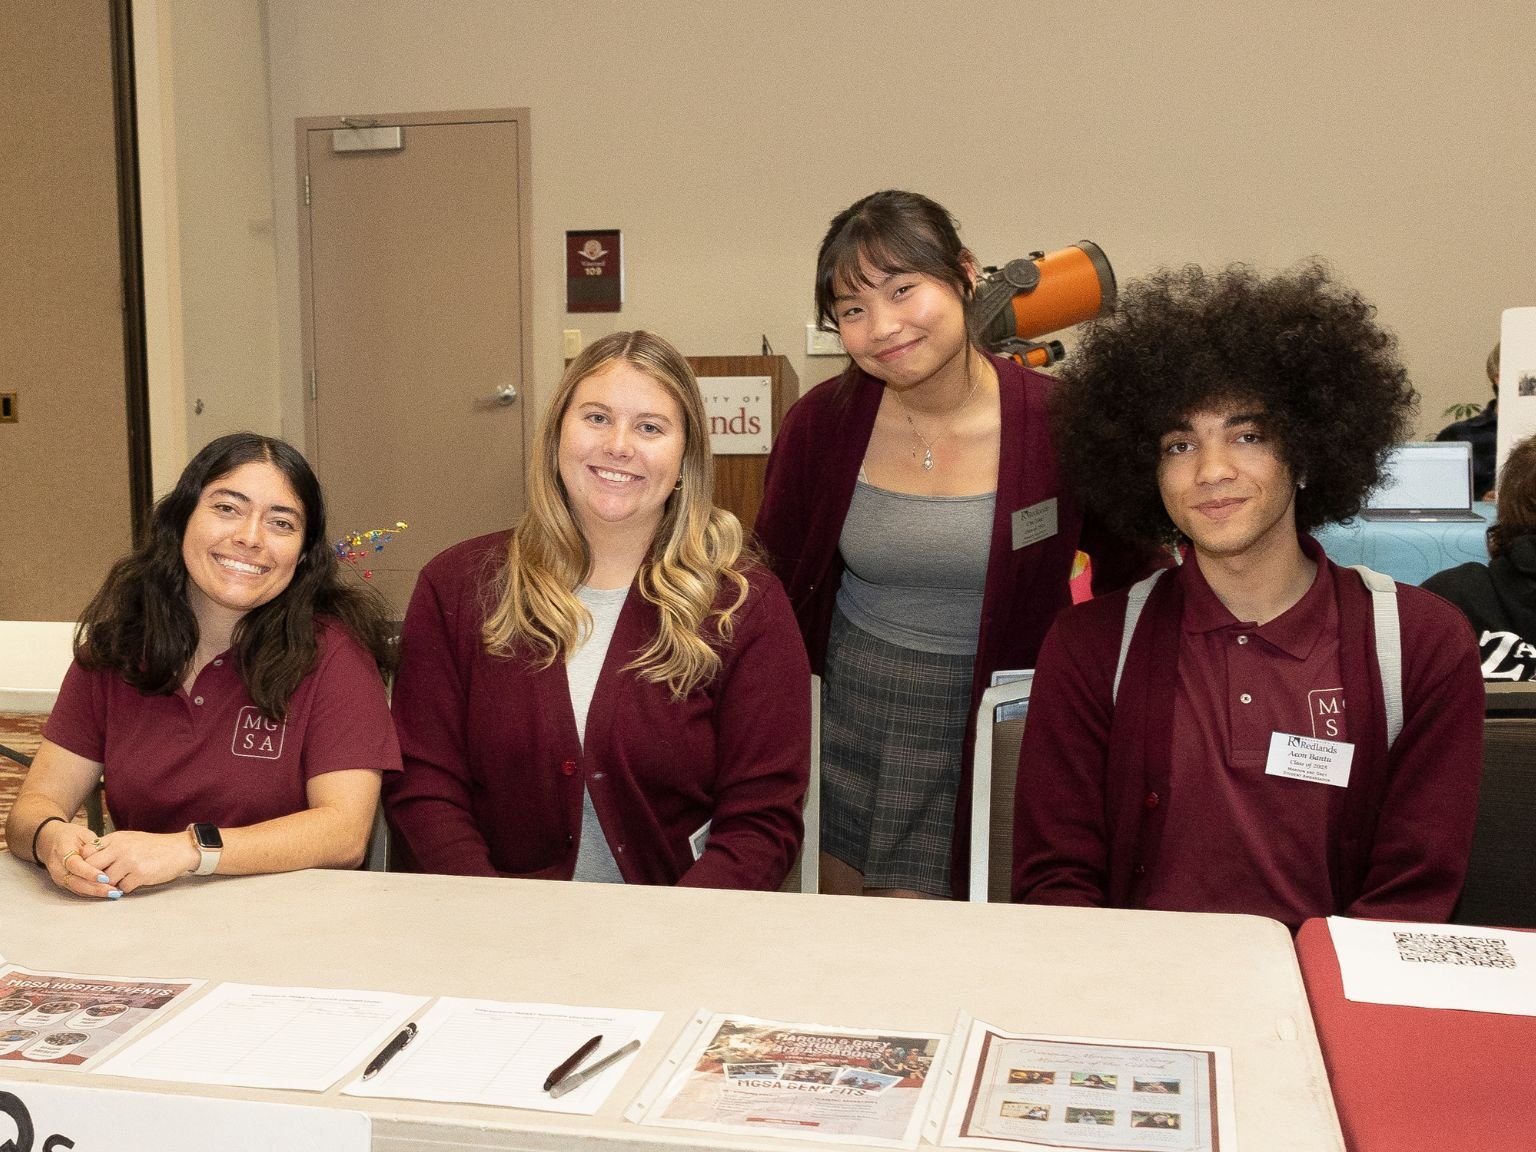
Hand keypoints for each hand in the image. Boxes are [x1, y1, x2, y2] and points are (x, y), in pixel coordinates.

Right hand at [37, 820, 119, 899]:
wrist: (49, 840)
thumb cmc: (69, 835)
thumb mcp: (83, 833)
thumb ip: (94, 845)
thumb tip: (109, 855)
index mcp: (62, 851)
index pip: (75, 865)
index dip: (89, 873)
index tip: (105, 877)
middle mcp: (58, 867)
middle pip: (76, 882)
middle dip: (95, 888)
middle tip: (114, 891)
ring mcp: (59, 877)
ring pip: (77, 889)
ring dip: (95, 893)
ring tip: (114, 894)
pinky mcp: (63, 883)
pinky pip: (77, 890)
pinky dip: (92, 893)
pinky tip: (106, 893)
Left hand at [83, 830, 200, 894]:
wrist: (180, 849)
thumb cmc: (154, 846)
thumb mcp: (130, 839)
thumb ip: (110, 847)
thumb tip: (90, 861)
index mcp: (116, 838)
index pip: (87, 852)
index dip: (85, 863)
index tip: (91, 869)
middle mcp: (120, 848)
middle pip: (91, 868)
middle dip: (94, 877)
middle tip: (100, 882)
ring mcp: (130, 861)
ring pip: (106, 881)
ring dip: (112, 885)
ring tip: (121, 881)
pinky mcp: (140, 874)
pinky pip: (123, 888)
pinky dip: (127, 888)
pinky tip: (135, 882)